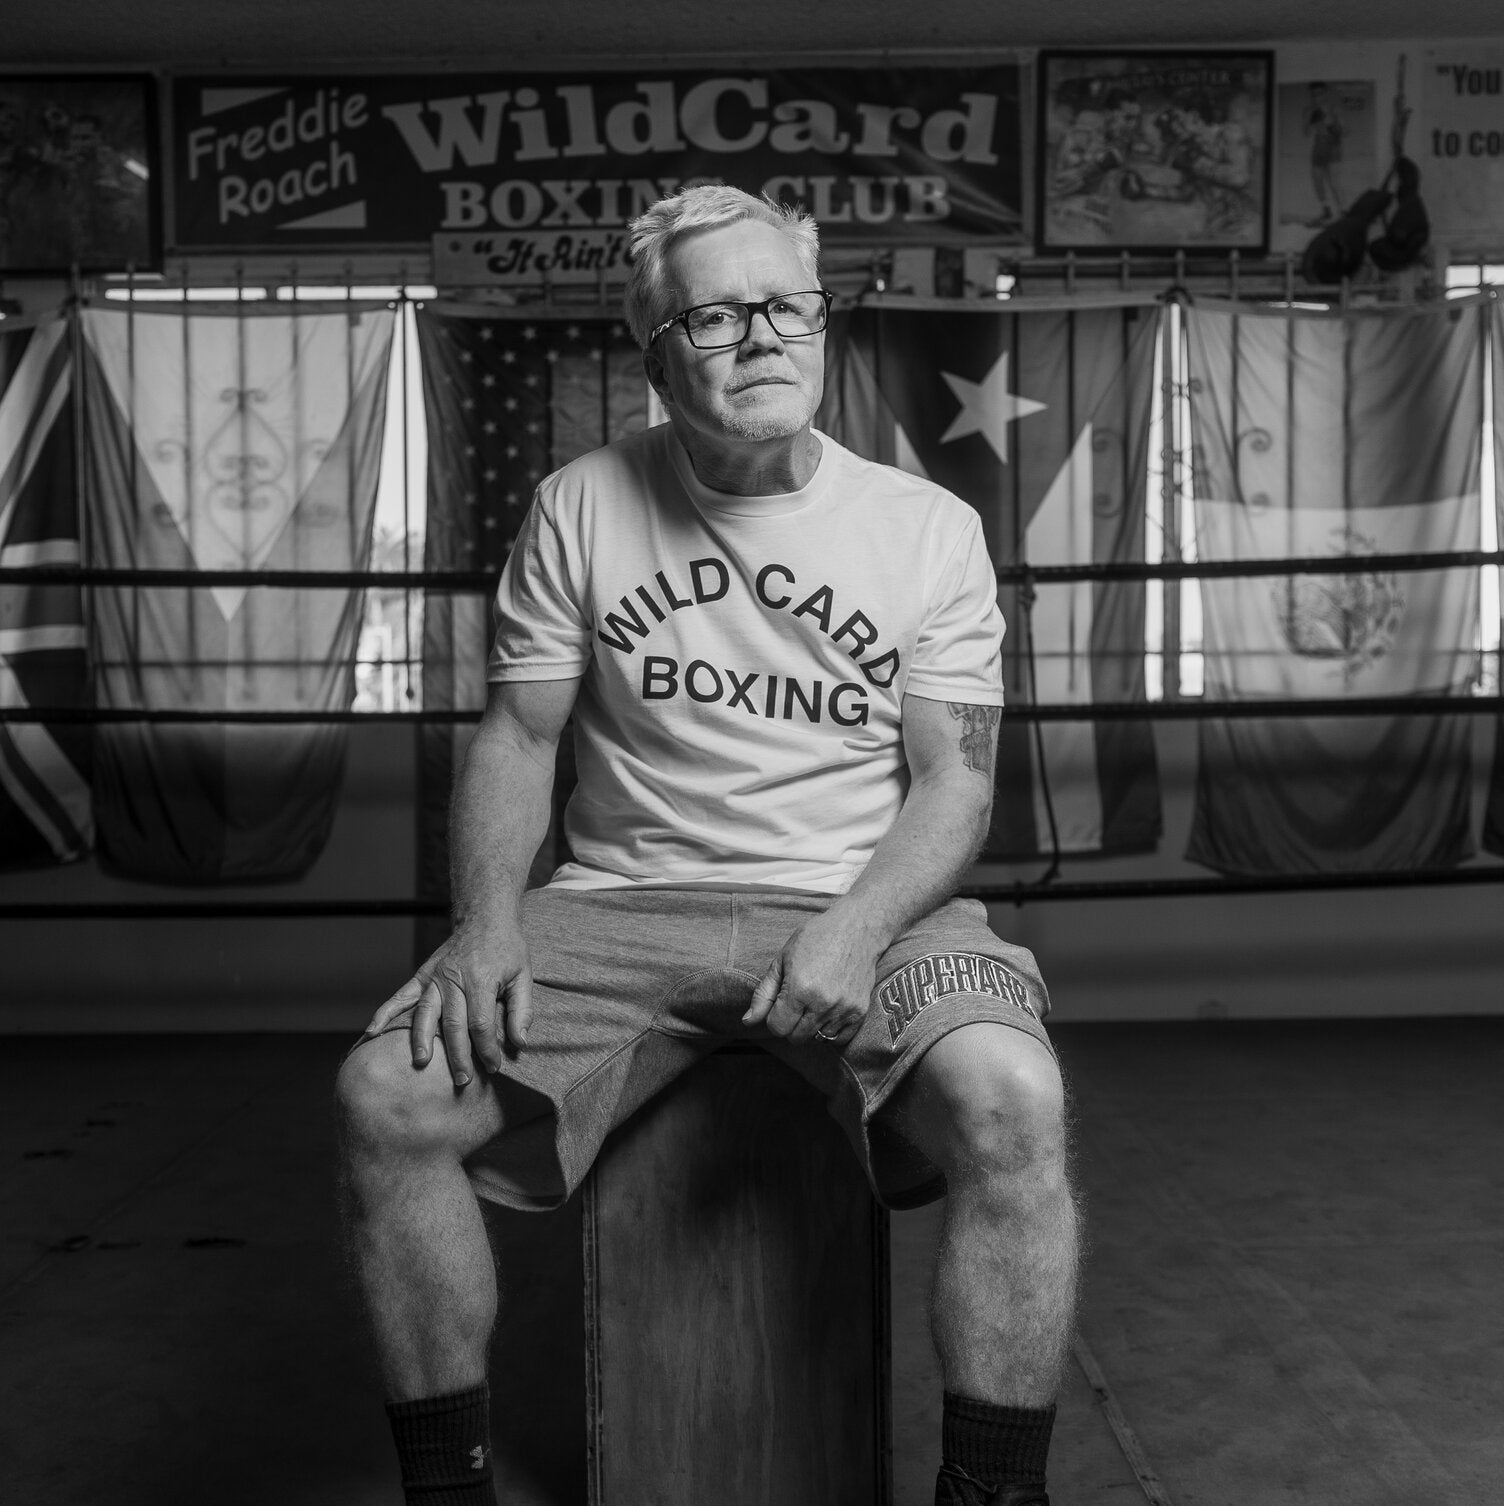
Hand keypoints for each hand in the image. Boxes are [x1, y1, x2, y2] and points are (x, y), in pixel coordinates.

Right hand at [361, 918, 532, 1085]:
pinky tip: (373, 1032)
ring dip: (422, 1040)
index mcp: (481, 978)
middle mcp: (453, 977)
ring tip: (422, 1062)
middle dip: (457, 1055)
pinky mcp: (422, 975)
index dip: (486, 1048)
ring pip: (425, 1013)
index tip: (493, 1066)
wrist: (485, 918)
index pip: (480, 1022)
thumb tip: (520, 1043)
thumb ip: (522, 1010)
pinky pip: (402, 996)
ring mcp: (435, 976)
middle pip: (452, 1023)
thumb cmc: (507, 949)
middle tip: (462, 1080)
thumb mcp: (524, 976)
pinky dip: (385, 1013)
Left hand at [742, 907, 882, 1047]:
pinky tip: (827, 1012)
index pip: (777, 1027)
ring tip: (814, 1003)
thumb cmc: (816, 938)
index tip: (780, 1004)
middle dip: (791, 1024)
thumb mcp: (782, 959)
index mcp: (800, 989)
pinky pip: (838, 1039)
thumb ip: (763, 993)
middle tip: (796, 1003)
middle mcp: (822, 1003)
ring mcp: (843, 1009)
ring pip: (816, 1039)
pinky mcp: (859, 1012)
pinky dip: (830, 1031)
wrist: (857, 929)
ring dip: (811, 1027)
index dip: (774, 1018)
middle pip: (795, 1037)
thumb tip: (748, 1021)